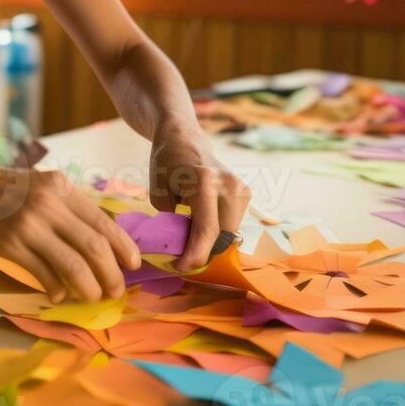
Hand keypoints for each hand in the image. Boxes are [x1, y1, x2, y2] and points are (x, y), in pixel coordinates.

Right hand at [0, 156, 141, 303]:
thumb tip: (104, 242)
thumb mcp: (43, 185)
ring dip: (89, 288)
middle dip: (112, 274)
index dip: (123, 247)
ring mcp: (28, 226)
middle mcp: (48, 204)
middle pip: (94, 247)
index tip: (134, 265)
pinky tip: (60, 295)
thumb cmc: (7, 189)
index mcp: (61, 187)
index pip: (103, 222)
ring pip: (73, 266)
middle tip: (117, 290)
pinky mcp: (9, 246)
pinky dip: (58, 290)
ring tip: (94, 297)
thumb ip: (70, 208)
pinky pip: (44, 275)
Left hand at [149, 121, 250, 270]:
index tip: (179, 267)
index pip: (206, 231)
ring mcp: (241, 188)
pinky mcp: (245, 192)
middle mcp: (229, 184)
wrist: (183, 138)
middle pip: (222, 236)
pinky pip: (232, 223)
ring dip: (211, 240)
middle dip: (202, 250)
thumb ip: (172, 224)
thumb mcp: (158, 195)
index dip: (194, 256)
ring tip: (190, 230)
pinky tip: (201, 220)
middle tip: (181, 253)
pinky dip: (217, 229)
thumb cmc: (166, 164)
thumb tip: (184, 250)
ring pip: (230, 233)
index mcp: (204, 181)